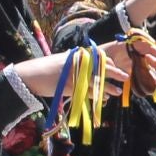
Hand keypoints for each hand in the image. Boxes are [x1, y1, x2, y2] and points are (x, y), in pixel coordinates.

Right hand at [13, 41, 131, 98]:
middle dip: (114, 73)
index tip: (117, 67)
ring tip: (118, 92)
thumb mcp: (63, 62)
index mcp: (76, 56)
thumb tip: (91, 70)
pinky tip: (104, 99)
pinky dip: (96, 96)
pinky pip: (87, 92)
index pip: (97, 57)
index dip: (109, 63)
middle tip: (126, 77)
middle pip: (100, 67)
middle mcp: (76, 64)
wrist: (29, 76)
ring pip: (96, 81)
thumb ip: (77, 65)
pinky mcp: (69, 87)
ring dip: (108, 87)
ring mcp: (73, 75)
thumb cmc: (46, 70)